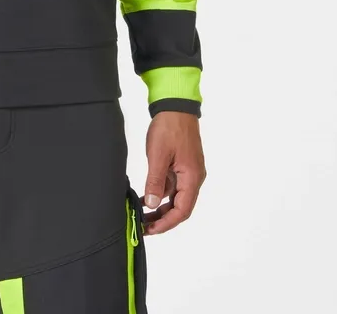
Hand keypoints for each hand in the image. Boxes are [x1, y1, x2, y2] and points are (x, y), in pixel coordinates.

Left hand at [141, 111, 205, 234]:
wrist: (175, 105)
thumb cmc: (169, 127)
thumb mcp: (158, 155)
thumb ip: (155, 181)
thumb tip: (152, 205)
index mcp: (192, 178)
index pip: (182, 211)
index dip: (166, 223)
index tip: (150, 230)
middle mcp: (194, 178)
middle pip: (180, 207)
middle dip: (162, 219)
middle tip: (143, 226)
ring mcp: (189, 172)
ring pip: (176, 197)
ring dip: (160, 207)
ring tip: (142, 214)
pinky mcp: (182, 166)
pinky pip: (173, 185)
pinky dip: (160, 192)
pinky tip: (146, 196)